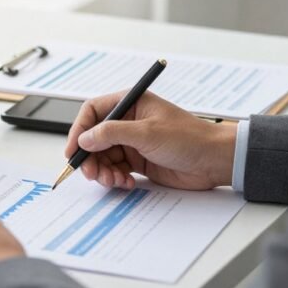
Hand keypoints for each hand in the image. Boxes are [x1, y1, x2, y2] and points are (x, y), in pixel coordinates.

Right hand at [64, 91, 236, 190]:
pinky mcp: (138, 160)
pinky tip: (126, 183)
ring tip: (113, 181)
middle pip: (94, 138)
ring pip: (103, 157)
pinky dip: (115, 178)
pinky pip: (116, 169)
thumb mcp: (147, 132)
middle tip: (92, 173)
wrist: (213, 161)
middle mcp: (128, 121)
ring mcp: (133, 142)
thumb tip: (84, 139)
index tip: (73, 150)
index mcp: (131, 104)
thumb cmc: (189, 138)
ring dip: (103, 171)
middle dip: (90, 157)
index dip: (79, 130)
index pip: (93, 112)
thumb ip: (111, 134)